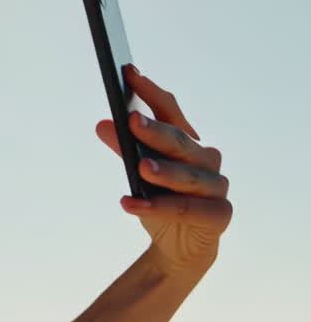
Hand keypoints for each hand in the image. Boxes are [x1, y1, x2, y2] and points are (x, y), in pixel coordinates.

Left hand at [95, 66, 232, 274]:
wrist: (180, 248)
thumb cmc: (161, 203)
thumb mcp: (138, 176)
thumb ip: (124, 149)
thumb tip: (102, 124)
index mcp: (188, 142)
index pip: (171, 111)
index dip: (151, 92)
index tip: (128, 73)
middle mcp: (207, 159)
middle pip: (180, 141)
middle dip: (156, 130)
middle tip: (131, 120)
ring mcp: (217, 186)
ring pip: (188, 176)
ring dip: (163, 172)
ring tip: (139, 168)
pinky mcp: (219, 214)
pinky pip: (188, 210)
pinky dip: (160, 208)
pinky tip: (130, 204)